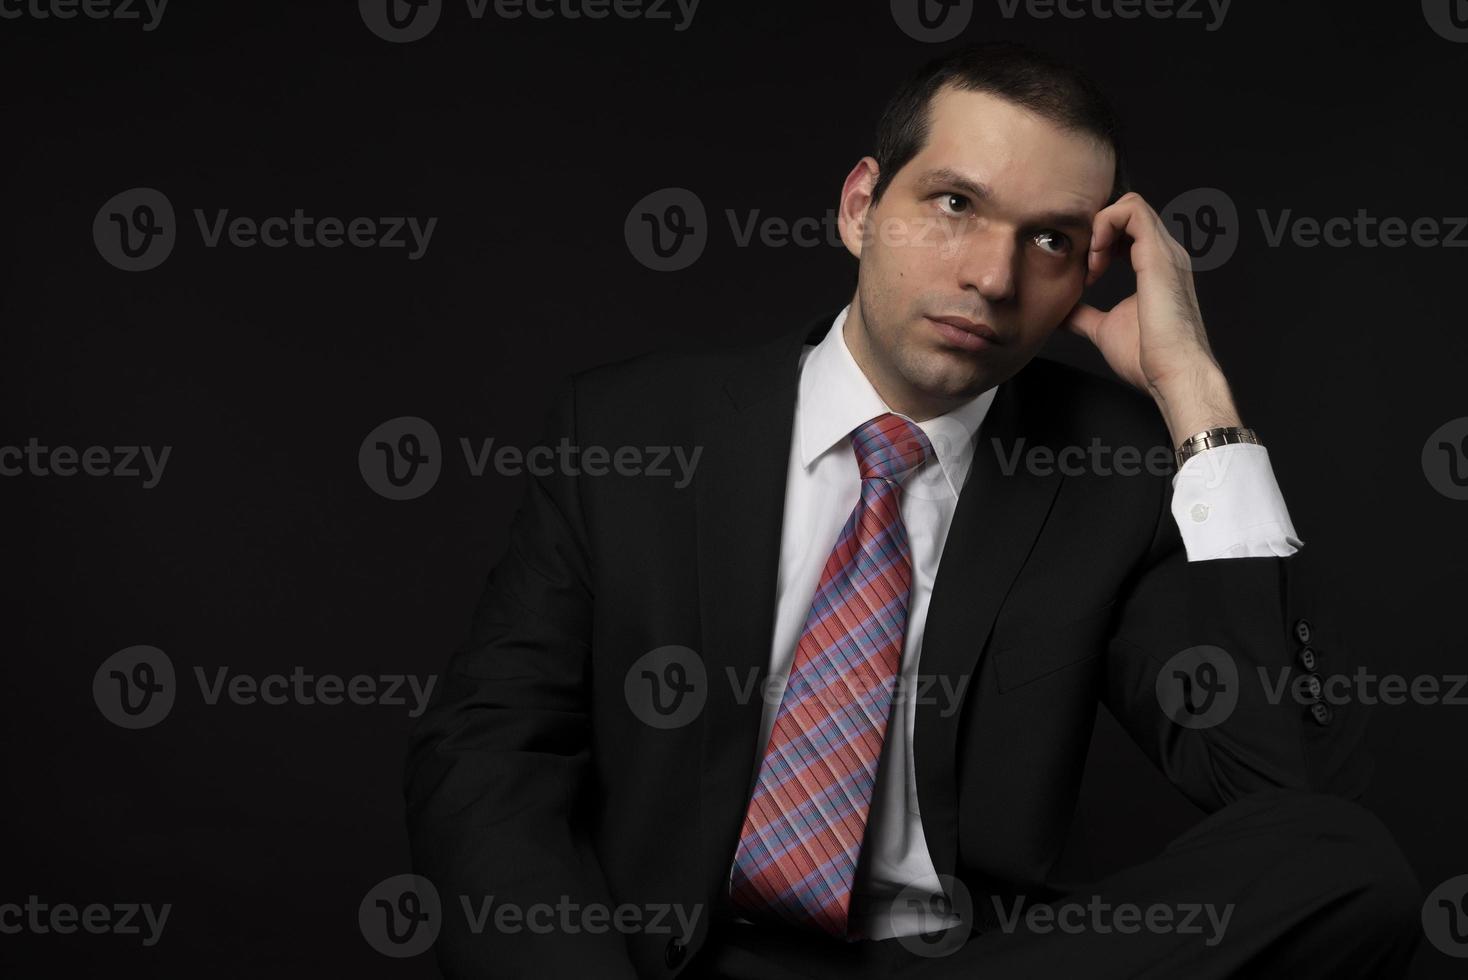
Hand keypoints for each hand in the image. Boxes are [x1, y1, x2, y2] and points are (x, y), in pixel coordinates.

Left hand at [1063, 192, 1241, 444]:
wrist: (1172, 373)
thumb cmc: (1146, 358)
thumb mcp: (1104, 329)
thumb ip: (1085, 316)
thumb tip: (1062, 314)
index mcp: (1156, 265)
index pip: (1129, 227)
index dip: (1100, 239)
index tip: (1086, 272)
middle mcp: (1164, 253)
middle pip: (1129, 210)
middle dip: (1097, 230)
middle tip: (1085, 266)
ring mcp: (1164, 251)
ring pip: (1130, 204)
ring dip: (1100, 227)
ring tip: (1092, 265)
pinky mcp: (1158, 255)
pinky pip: (1132, 211)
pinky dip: (1105, 225)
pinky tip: (1096, 260)